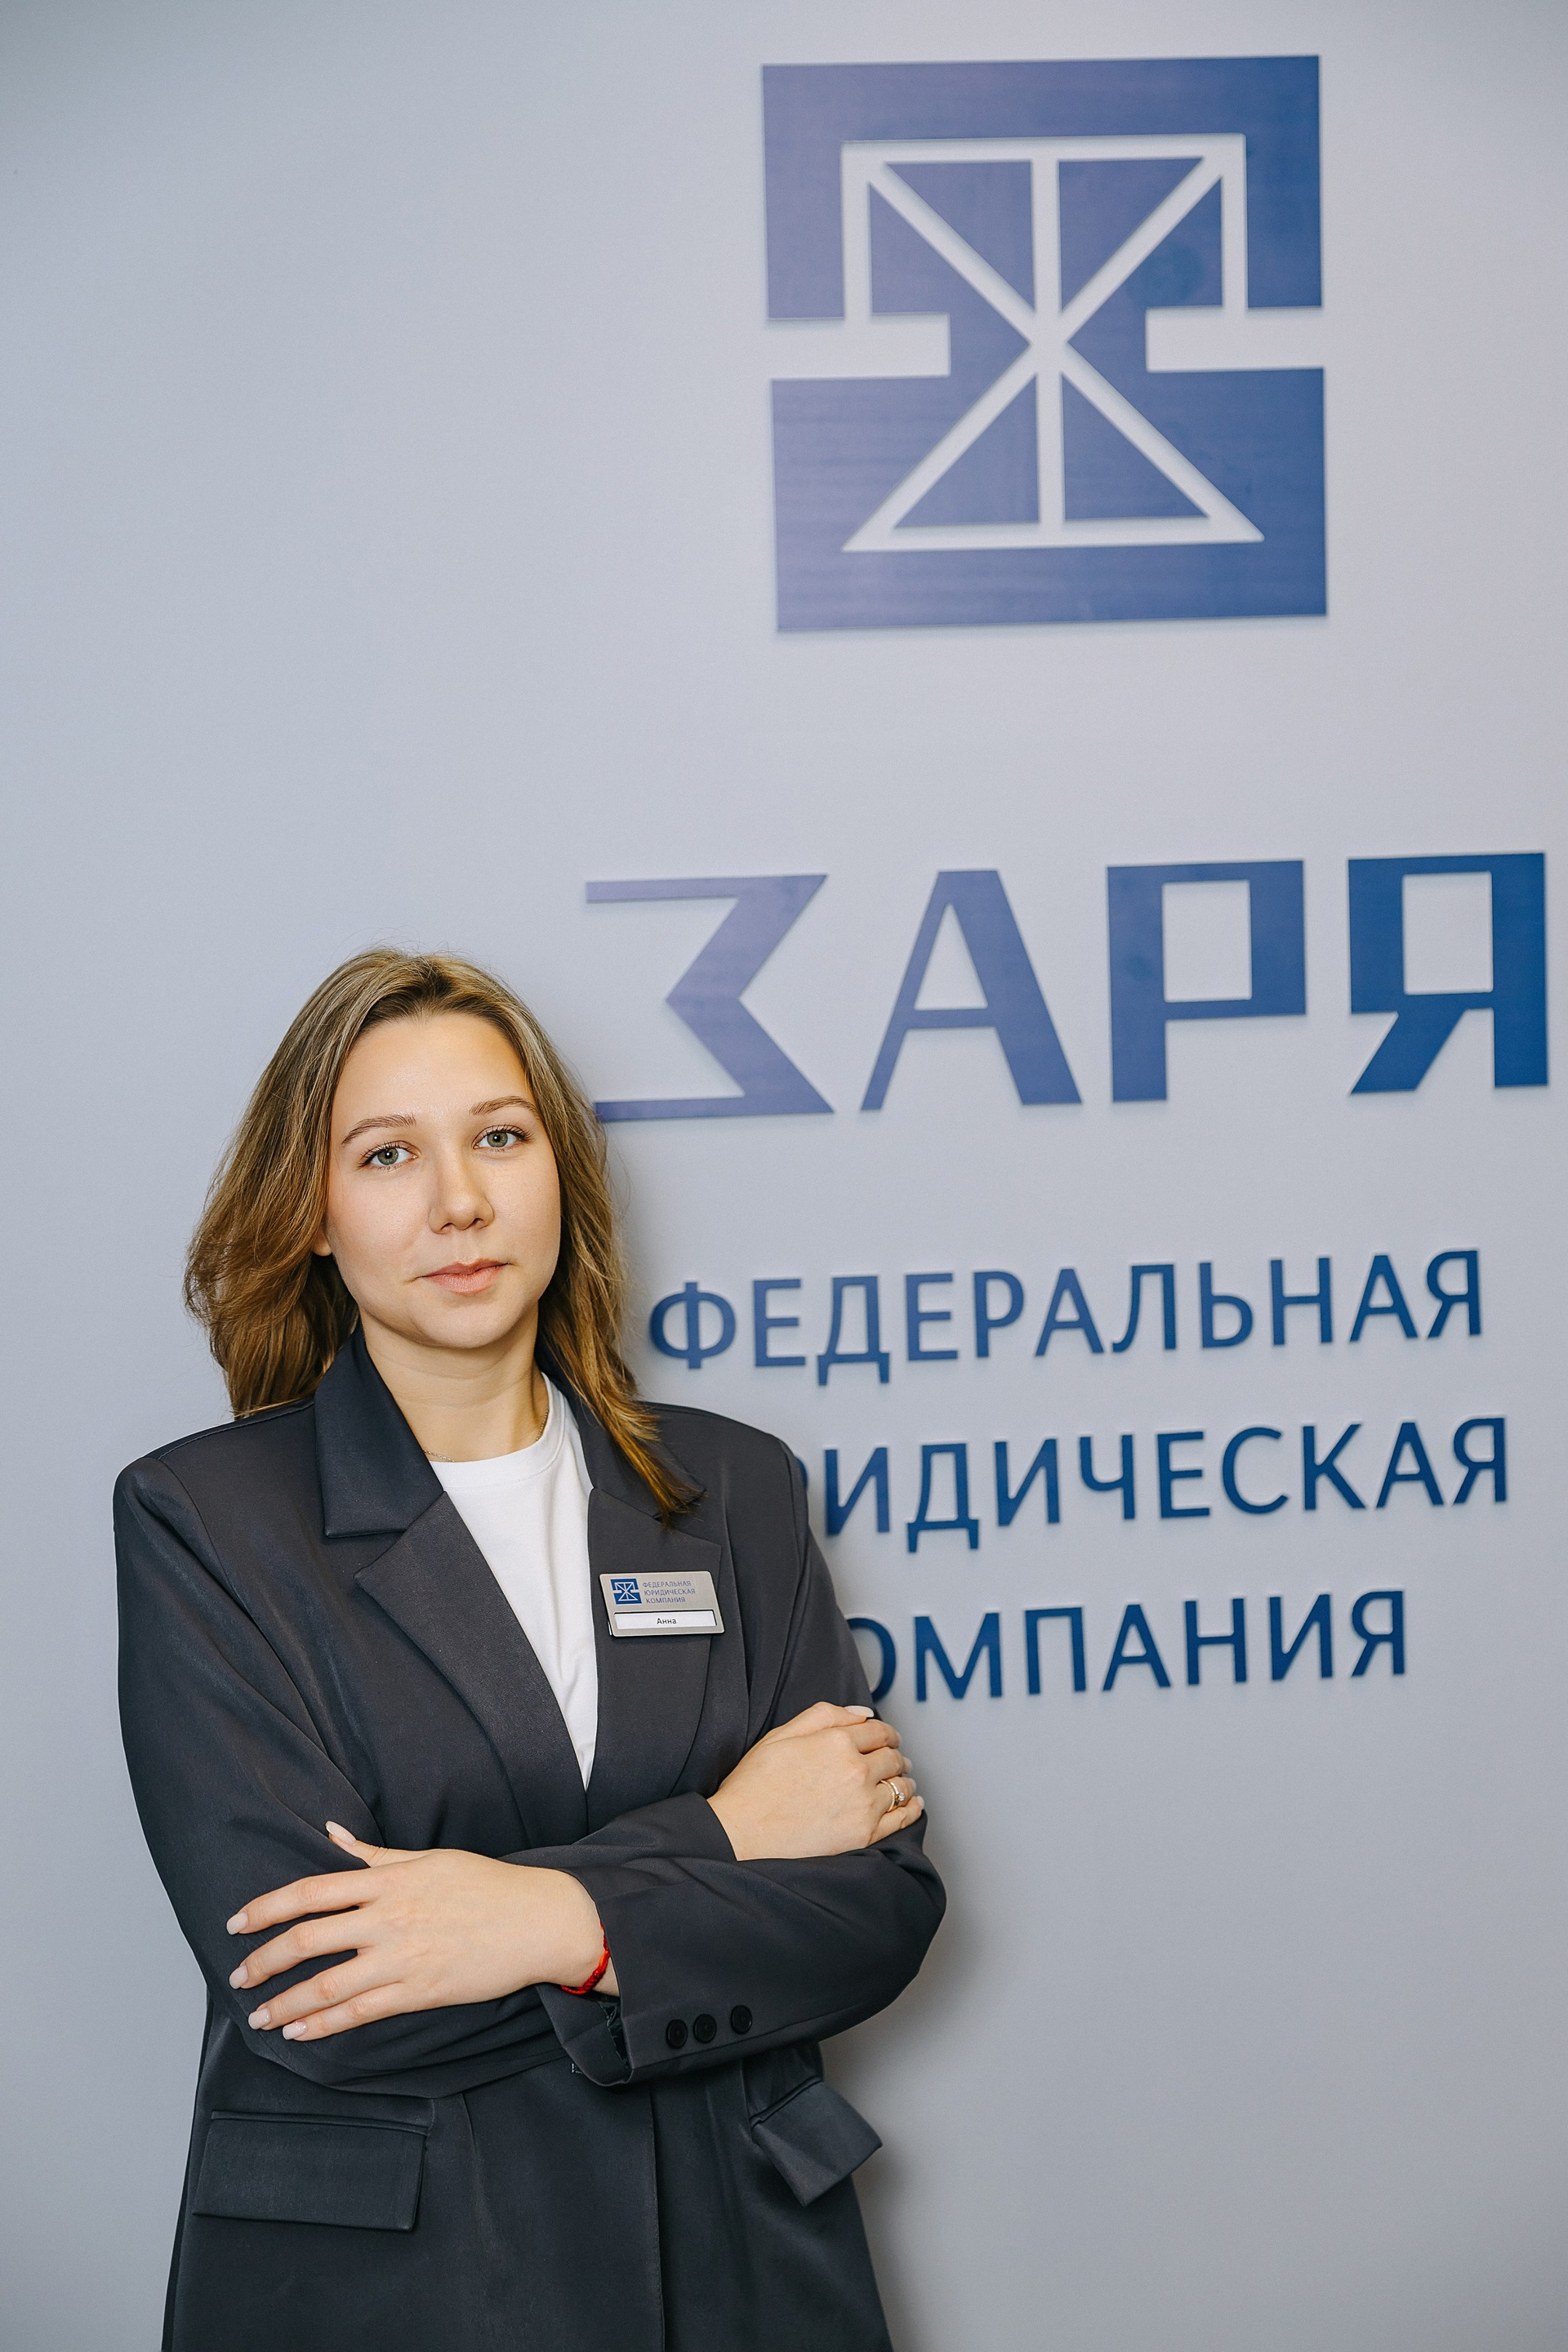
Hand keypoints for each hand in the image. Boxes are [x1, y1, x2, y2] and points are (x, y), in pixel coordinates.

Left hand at [224, 1825, 614, 2042]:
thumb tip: (330, 1832)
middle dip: (264, 1960)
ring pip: (326, 1985)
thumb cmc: (486, 1883)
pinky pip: (361, 2013)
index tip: (237, 1921)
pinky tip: (301, 2032)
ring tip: (259, 2016)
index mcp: (389, 1880)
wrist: (538, 1920)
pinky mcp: (420, 1991)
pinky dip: (324, 2026)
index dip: (267, 1907)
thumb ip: (374, 1854)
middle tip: (238, 1976)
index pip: (311, 1890)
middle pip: (307, 1940)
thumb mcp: (429, 1858)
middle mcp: (389, 1918)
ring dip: (284, 2003)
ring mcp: (403, 1958)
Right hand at [707, 1702, 920, 1861]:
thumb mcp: (782, 1734)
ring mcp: (862, 1805)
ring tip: (904, 1781)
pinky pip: (901, 1819)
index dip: (887, 1732)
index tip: (888, 1737)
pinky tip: (914, 1804)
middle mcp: (856, 1771)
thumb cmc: (755, 1784)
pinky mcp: (863, 1835)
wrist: (741, 1834)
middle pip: (892, 1758)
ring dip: (904, 1780)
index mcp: (837, 1742)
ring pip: (899, 1786)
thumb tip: (863, 1713)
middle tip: (895, 1759)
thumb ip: (825, 1715)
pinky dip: (912, 1809)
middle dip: (895, 1755)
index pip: (878, 1731)